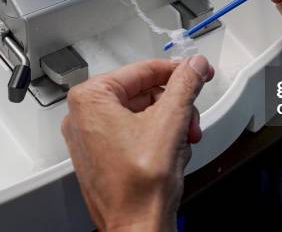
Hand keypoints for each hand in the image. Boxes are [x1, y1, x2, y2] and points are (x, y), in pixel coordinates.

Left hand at [61, 56, 213, 231]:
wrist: (137, 227)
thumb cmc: (139, 186)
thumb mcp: (170, 121)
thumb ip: (185, 85)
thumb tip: (194, 66)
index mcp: (90, 99)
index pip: (142, 70)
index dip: (177, 70)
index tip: (197, 70)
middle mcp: (84, 116)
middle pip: (143, 92)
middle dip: (175, 105)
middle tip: (192, 115)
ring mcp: (92, 137)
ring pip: (143, 113)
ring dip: (171, 123)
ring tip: (184, 138)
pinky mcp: (104, 154)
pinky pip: (136, 132)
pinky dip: (159, 137)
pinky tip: (173, 151)